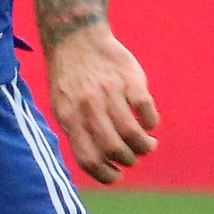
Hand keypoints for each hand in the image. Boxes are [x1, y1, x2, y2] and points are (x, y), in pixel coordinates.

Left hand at [46, 23, 158, 183]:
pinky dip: (151, 123)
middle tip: (133, 158)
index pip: (88, 158)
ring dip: (144, 146)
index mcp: (69, 118)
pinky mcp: (130, 78)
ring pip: (132, 132)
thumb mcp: (62, 107)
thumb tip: (100, 164)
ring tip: (147, 146)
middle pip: (113, 148)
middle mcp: (88, 106)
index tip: (117, 176)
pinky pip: (146, 109)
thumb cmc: (70, 80)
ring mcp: (109, 91)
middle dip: (128, 160)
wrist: (76, 38)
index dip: (105, 174)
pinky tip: (149, 123)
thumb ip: (77, 133)